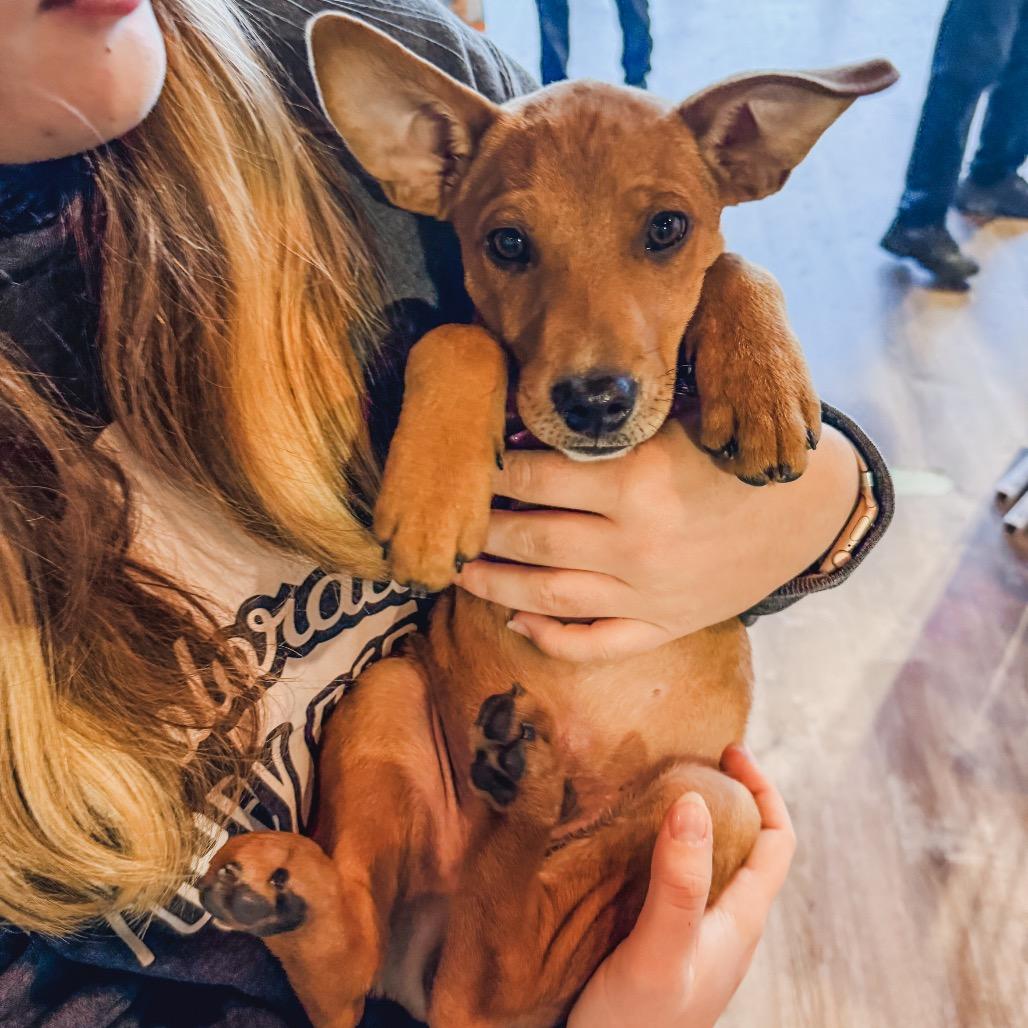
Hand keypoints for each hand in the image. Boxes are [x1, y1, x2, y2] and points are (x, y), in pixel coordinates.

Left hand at [456, 417, 859, 660]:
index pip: (532, 477)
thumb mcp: (675, 423)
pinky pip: (596, 643)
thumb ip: (607, 433)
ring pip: (547, 595)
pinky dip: (550, 639)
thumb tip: (525, 437)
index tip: (462, 463)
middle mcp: (636, 542)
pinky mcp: (668, 626)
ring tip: (459, 570)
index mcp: (638, 481)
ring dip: (493, 585)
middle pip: (529, 538)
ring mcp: (650, 593)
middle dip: (479, 528)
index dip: (488, 469)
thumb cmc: (734, 453)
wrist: (811, 507)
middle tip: (447, 519)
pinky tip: (518, 624)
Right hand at [568, 746, 794, 1027]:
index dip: (764, 790)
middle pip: (745, 846)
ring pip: (707, 864)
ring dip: (689, 822)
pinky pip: (672, 882)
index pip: (777, 841)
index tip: (728, 751)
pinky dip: (657, 849)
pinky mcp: (657, 946)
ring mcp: (691, 938)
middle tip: (682, 758)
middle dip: (724, 795)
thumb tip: (694, 801)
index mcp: (739, 923)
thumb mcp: (659, 952)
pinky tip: (620, 841)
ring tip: (649, 787)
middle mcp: (723, 926)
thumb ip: (679, 884)